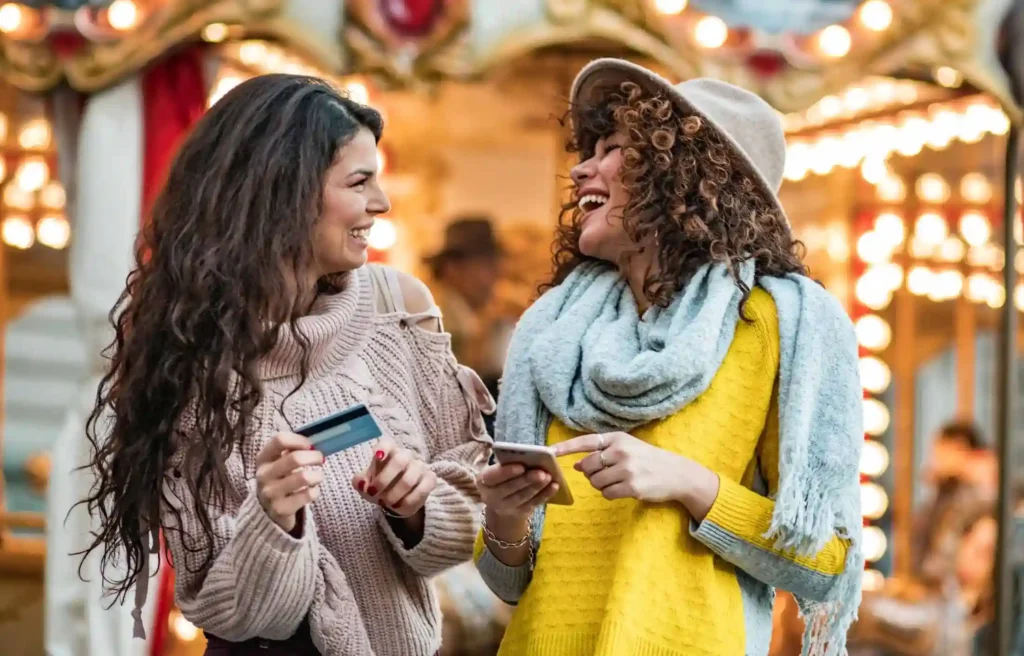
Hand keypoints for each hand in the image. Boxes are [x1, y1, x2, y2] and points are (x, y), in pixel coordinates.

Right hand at [255, 432, 324, 533]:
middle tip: (320, 460)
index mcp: (263, 458)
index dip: (299, 440)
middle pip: (295, 458)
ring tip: (318, 476)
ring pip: (304, 477)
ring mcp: (270, 493)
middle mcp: (263, 474)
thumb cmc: (280, 479)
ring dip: (318, 475)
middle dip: (314, 457)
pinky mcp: (280, 509)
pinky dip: (315, 491)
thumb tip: (316, 442)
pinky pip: (307, 495)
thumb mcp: (278, 463)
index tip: (310, 445)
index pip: (280, 440)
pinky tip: (312, 491)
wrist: (268, 511)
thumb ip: (292, 450)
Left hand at [352, 437, 436, 517]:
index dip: (382, 448)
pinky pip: (422, 490)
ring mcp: (419, 467)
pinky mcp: (430, 479)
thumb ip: (360, 482)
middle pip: (399, 460)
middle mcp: (405, 456)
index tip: (377, 457)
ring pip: (409, 479)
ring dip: (394, 494)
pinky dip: (408, 501)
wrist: (398, 500)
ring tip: (386, 503)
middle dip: (384, 479)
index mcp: (388, 452)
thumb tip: (362, 483)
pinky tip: (399, 505)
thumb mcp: (366, 485)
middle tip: (373, 492)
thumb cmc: (380, 486)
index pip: (387, 444)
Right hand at [476, 462, 558, 520]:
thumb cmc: (503, 476)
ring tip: (548, 476)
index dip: (507, 472)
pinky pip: (533, 503)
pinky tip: (554, 486)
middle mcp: (491, 496)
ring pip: (522, 497)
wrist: (502, 499)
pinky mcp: (519, 513)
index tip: (521, 466)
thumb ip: (513, 460)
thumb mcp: (501, 468)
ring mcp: (505, 507)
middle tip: (541, 472)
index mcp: (483, 480)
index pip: (493, 476)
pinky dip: (545, 494)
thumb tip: (538, 453)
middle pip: (509, 488)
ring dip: (537, 487)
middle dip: (526, 480)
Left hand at [554, 432, 716, 508]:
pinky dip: (611, 494)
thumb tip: (577, 465)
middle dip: (592, 473)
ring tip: (620, 480)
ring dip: (602, 485)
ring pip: (595, 482)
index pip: (585, 441)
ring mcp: (626, 469)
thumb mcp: (628, 448)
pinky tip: (625, 489)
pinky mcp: (631, 487)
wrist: (677, 474)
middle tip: (608, 474)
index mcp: (618, 438)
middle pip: (587, 466)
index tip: (549, 452)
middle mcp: (621, 451)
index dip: (566, 447)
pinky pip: (606, 494)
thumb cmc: (649, 460)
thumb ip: (603, 452)